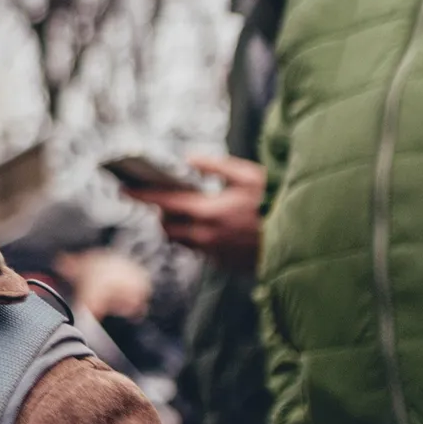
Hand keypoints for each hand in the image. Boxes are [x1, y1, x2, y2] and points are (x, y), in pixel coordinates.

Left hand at [120, 152, 265, 272]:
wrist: (299, 238)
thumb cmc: (276, 202)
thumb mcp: (248, 176)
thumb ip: (215, 166)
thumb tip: (189, 159)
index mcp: (208, 211)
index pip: (163, 203)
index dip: (140, 195)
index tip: (122, 189)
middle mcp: (205, 236)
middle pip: (167, 227)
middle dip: (162, 213)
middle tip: (168, 199)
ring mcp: (214, 253)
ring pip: (181, 241)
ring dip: (178, 227)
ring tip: (191, 211)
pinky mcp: (223, 264)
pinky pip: (200, 250)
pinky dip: (197, 237)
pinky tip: (213, 225)